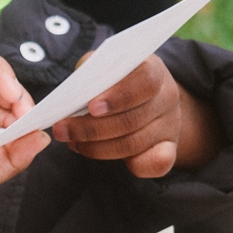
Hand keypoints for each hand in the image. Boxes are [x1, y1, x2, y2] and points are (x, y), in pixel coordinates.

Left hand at [51, 54, 218, 177]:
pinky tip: (104, 156)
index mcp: (154, 70)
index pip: (145, 81)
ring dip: (97, 147)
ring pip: (134, 144)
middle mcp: (167, 97)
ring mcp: (170, 125)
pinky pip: (157, 164)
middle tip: (62, 131)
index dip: (119, 96)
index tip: (91, 108)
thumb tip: (75, 89)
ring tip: (72, 142)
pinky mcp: (168, 149)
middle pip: (132, 119)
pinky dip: (133, 166)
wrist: (148, 100)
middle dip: (91, 129)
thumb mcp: (105, 67)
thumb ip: (92, 71)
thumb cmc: (117, 81)